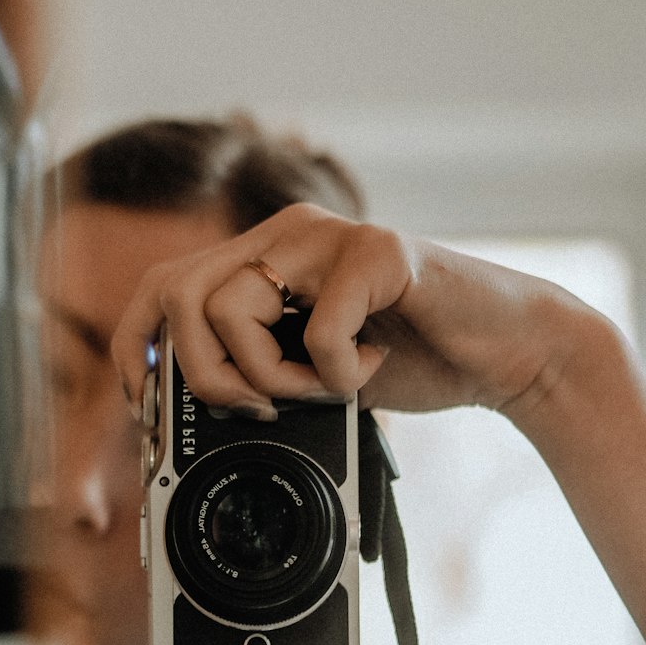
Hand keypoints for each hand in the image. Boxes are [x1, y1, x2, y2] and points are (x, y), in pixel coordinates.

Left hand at [113, 201, 645, 644]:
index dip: (139, 345)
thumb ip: (255, 369)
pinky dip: (339, 374)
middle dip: (202, 372)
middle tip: (257, 408)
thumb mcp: (310, 370)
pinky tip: (376, 365)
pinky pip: (317, 330)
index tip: (147, 405)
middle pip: (180, 295)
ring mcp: (327, 235)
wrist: (506, 352)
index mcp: (264, 255)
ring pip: (233, 309)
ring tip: (327, 385)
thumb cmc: (411, 359)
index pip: (163, 284)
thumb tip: (178, 410)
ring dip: (274, 376)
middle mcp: (285, 233)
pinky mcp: (376, 250)